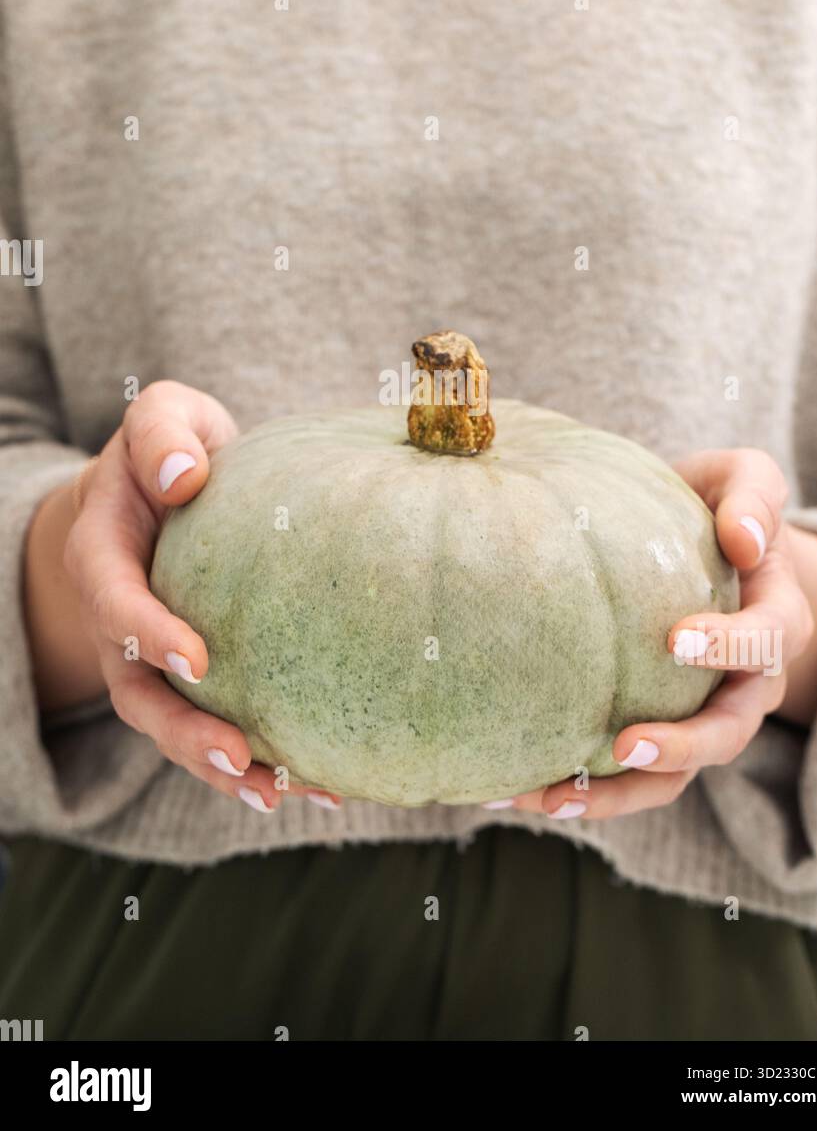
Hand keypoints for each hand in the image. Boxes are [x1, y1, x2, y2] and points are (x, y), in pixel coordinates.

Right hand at [26, 381, 340, 814]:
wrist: (162, 482)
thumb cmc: (168, 447)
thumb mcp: (161, 414)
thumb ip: (161, 432)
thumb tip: (183, 474)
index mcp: (104, 555)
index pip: (115, 600)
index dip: (147, 635)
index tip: (197, 659)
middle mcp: (119, 620)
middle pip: (137, 693)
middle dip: (184, 735)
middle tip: (241, 757)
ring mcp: (153, 658)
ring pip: (175, 727)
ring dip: (224, 769)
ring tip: (284, 792)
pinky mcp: (196, 676)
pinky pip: (218, 725)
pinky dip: (262, 761)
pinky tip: (322, 782)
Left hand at [508, 448, 816, 823]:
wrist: (710, 545)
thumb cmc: (720, 507)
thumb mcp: (744, 479)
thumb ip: (753, 495)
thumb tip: (742, 539)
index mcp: (775, 618)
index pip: (766, 641)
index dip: (730, 646)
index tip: (675, 638)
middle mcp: (749, 681)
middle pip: (731, 731)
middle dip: (682, 746)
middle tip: (625, 745)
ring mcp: (704, 714)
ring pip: (677, 775)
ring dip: (618, 794)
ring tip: (550, 795)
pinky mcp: (659, 728)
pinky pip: (632, 777)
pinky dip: (583, 791)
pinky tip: (521, 790)